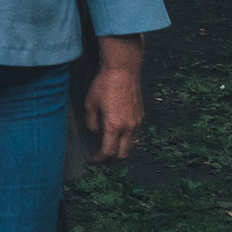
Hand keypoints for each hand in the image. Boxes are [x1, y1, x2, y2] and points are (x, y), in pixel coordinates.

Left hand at [85, 35, 145, 161]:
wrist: (123, 70)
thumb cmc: (104, 85)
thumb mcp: (90, 104)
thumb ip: (91, 123)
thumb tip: (96, 134)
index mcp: (114, 126)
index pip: (108, 153)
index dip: (98, 160)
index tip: (90, 160)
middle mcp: (129, 128)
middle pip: (122, 155)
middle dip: (109, 160)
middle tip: (98, 157)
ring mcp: (137, 123)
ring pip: (131, 147)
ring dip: (119, 151)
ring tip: (107, 145)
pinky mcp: (141, 117)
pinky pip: (135, 136)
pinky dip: (126, 141)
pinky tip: (116, 135)